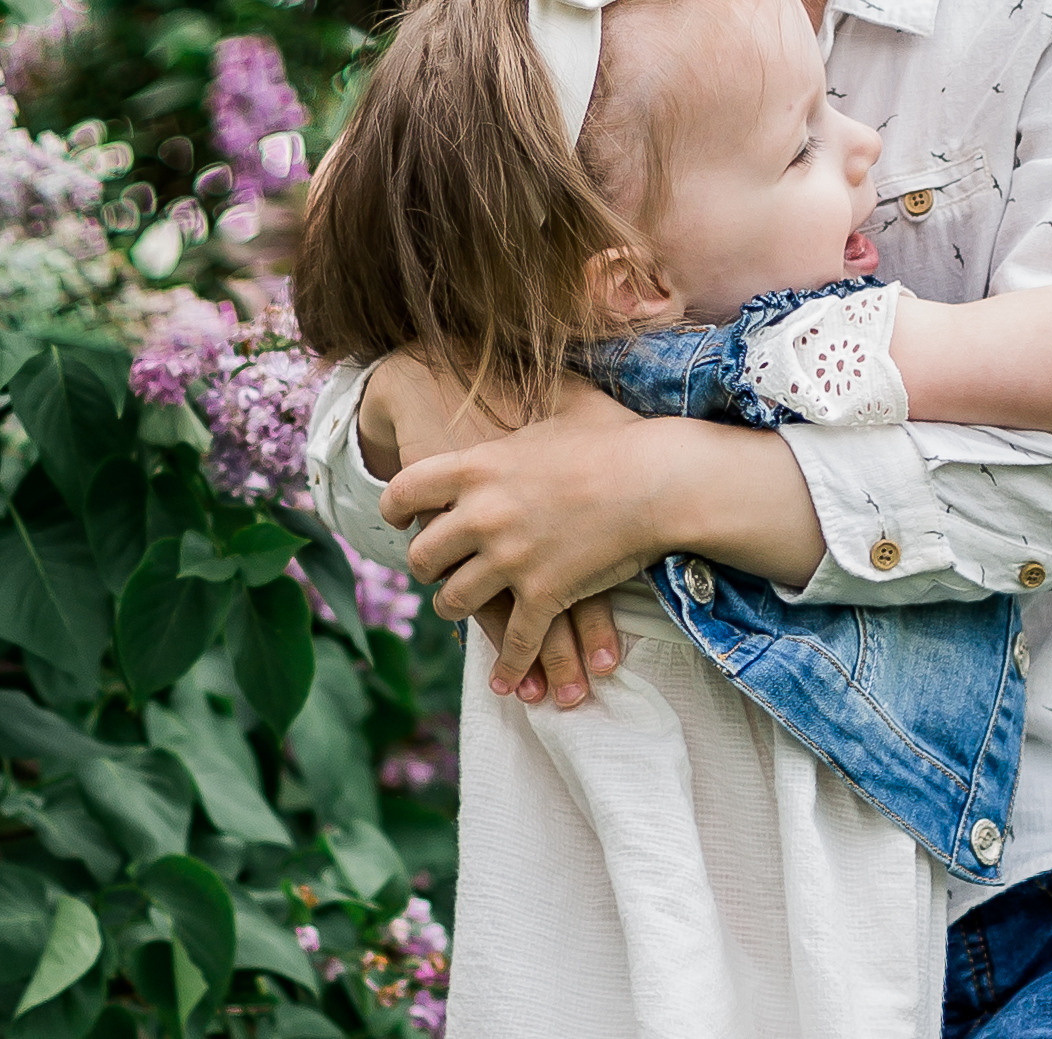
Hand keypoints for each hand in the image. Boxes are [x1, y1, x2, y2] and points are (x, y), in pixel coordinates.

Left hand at [351, 355, 622, 706]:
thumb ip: (528, 403)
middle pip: (422, 556)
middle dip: (425, 567)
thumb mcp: (560, 406)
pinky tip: (506, 681)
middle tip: (434, 569)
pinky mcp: (542, 595)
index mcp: (479, 466)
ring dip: (455, 609)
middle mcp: (483, 514)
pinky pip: (512, 641)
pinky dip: (509, 666)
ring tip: (461, 608)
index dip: (395, 506)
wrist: (656, 479)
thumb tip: (522, 369)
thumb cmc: (615, 436)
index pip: (407, 489)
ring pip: (454, 602)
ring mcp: (510, 559)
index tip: (399, 517)